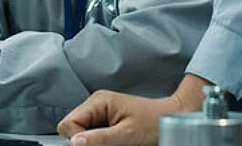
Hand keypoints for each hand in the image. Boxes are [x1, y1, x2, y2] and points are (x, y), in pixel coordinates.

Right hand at [57, 75, 206, 145]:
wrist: (171, 117)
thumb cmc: (154, 122)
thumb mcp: (127, 135)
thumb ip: (100, 138)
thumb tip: (75, 143)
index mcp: (98, 101)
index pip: (70, 122)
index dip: (77, 139)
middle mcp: (96, 103)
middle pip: (73, 127)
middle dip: (84, 141)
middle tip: (106, 145)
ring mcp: (101, 111)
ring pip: (81, 132)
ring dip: (92, 142)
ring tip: (113, 143)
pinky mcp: (107, 120)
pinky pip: (92, 133)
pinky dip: (99, 141)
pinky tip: (113, 142)